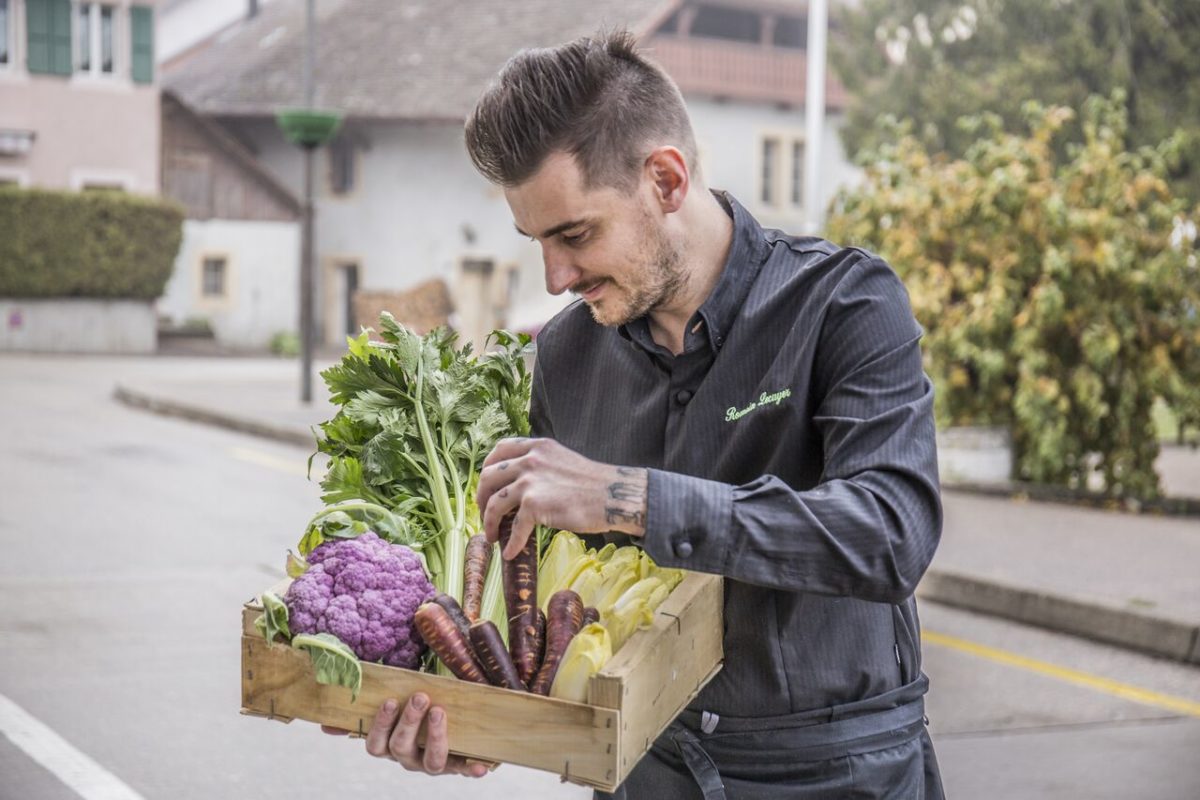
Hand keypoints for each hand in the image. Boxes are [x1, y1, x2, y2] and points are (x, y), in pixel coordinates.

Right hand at [322, 693, 493, 777]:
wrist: (452, 723)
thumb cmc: (415, 712)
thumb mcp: (391, 709)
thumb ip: (362, 714)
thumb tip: (325, 725)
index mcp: (389, 746)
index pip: (375, 745)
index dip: (380, 726)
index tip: (390, 701)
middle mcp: (408, 759)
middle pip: (401, 748)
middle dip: (409, 722)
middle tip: (420, 697)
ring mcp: (432, 763)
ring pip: (430, 761)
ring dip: (435, 737)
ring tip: (441, 711)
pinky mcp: (458, 765)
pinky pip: (464, 770)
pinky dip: (472, 769)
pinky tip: (483, 766)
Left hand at [476, 437, 646, 559]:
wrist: (613, 496)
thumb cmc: (594, 484)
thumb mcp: (562, 460)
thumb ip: (541, 465)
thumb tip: (522, 486)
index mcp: (537, 446)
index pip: (499, 450)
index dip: (488, 469)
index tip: (487, 486)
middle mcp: (530, 459)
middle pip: (488, 477)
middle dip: (481, 498)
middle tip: (485, 514)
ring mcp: (530, 481)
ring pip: (494, 503)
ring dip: (489, 522)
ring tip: (492, 535)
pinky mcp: (535, 504)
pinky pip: (514, 528)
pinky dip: (510, 543)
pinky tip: (511, 553)